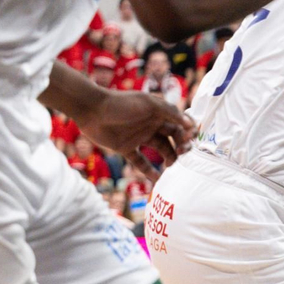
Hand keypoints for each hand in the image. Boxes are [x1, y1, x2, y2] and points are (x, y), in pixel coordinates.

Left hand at [79, 90, 194, 179]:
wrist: (92, 110)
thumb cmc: (122, 103)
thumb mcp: (149, 103)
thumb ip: (171, 112)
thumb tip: (191, 125)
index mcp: (159, 113)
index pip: (180, 125)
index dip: (187, 133)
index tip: (191, 142)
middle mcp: (152, 125)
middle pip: (173, 139)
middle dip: (181, 148)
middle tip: (183, 156)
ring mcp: (140, 137)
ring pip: (161, 151)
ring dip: (169, 159)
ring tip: (172, 168)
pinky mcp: (127, 148)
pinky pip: (141, 162)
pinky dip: (149, 171)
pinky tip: (158, 180)